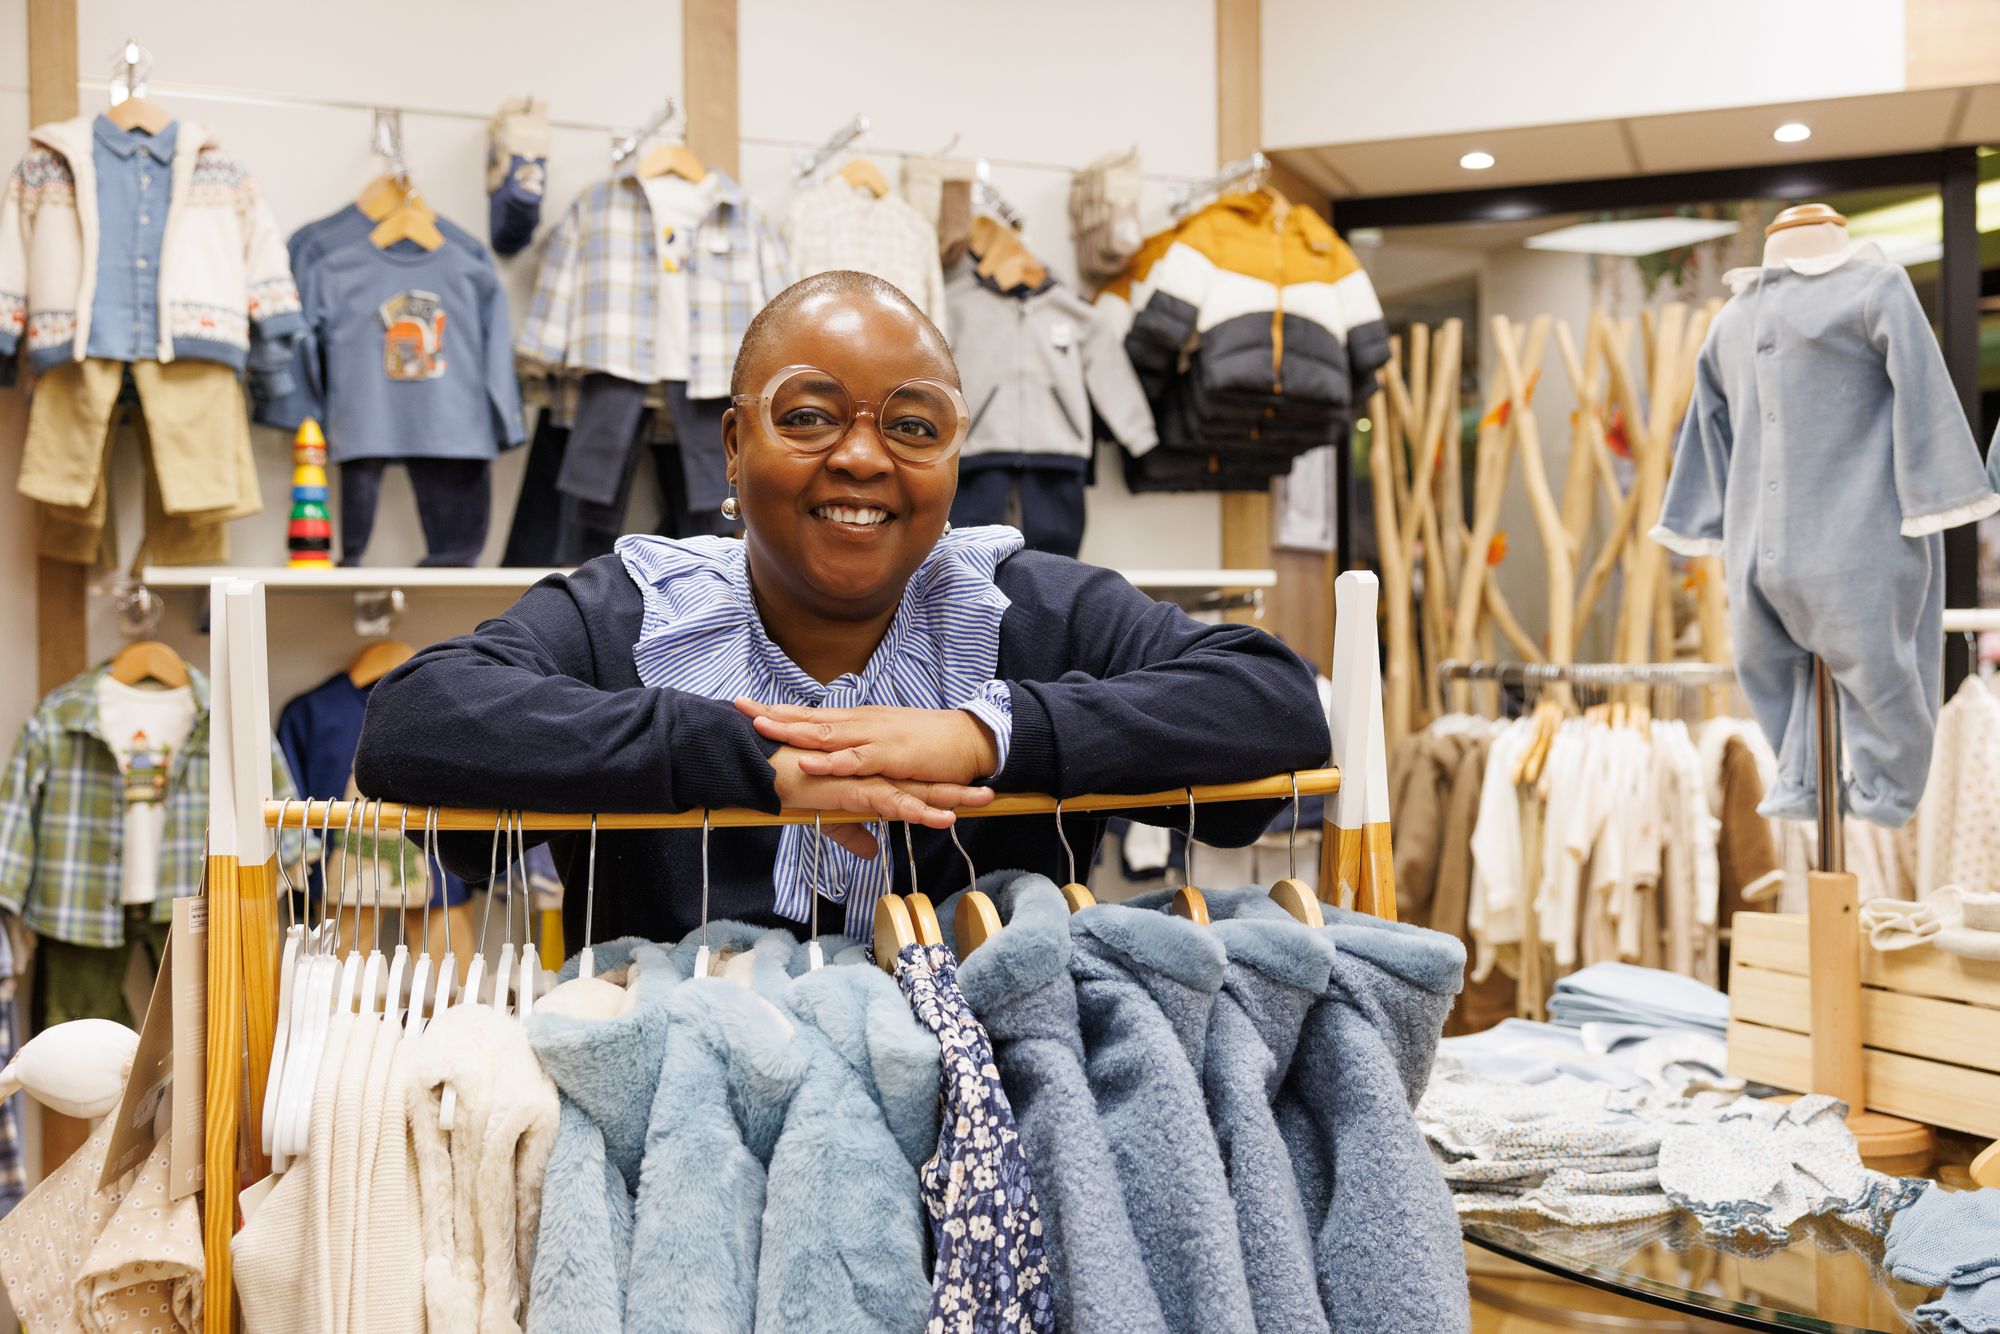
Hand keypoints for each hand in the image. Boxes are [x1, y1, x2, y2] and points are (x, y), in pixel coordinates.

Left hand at [736, 699, 999, 785]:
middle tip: (738, 705)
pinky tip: (809, 762)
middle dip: (773, 712)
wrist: (969, 740)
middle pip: (810, 717)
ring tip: (760, 725)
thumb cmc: (929, 746)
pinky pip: (857, 760)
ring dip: (793, 729)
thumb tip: (835, 759)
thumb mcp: (886, 748)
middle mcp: (862, 723)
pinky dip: (831, 761)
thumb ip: (860, 752)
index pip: (812, 714)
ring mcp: (876, 737)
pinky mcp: (892, 756)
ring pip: (827, 733)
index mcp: (860, 721)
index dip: (779, 710)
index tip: (746, 705)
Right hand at [766, 745, 993, 858]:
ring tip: (982, 801)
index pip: (913, 784)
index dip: (941, 789)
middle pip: (925, 784)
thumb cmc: (792, 789)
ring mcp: (869, 780)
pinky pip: (894, 803)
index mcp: (871, 778)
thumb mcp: (828, 820)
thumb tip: (873, 853)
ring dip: (952, 798)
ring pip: (918, 792)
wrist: (765, 770)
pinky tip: (943, 818)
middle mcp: (875, 775)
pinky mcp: (856, 789)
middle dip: (959, 788)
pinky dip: (919, 811)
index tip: (969, 792)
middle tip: (991, 793)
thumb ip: (853, 835)